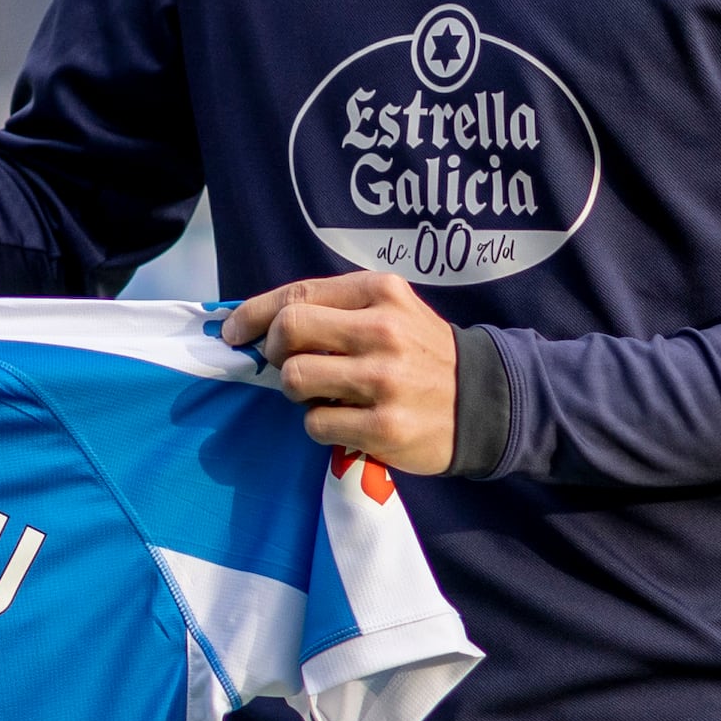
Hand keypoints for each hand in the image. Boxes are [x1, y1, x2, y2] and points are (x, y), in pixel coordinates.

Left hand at [222, 271, 459, 474]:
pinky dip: (320, 424)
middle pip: (288, 333)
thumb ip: (336, 309)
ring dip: (297, 392)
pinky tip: (346, 420)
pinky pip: (316, 424)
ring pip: (296, 380)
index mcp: (380, 293)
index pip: (297, 295)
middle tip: (285, 365)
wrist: (486, 401)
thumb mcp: (391, 311)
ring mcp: (384, 381)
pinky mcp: (385, 427)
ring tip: (323, 394)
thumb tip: (260, 321)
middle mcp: (382, 331)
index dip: (253, 314)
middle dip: (273, 352)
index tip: (234, 331)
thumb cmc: (421, 353)